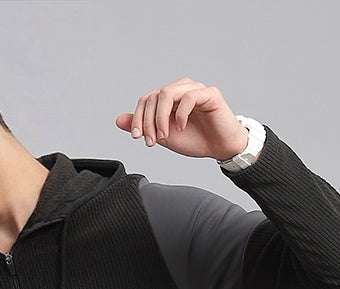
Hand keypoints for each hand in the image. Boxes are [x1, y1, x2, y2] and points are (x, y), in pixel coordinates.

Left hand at [116, 79, 248, 161]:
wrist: (220, 147)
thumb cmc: (196, 139)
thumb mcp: (163, 136)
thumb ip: (143, 126)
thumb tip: (119, 120)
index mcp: (169, 98)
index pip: (146, 99)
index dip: (138, 118)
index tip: (138, 137)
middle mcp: (180, 89)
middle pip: (155, 96)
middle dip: (149, 121)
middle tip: (152, 141)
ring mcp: (195, 89)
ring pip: (168, 93)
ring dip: (161, 117)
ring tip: (165, 135)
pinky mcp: (210, 93)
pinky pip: (189, 96)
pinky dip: (181, 114)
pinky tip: (181, 127)